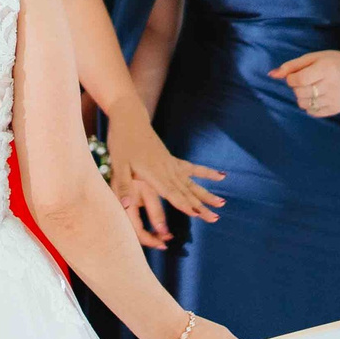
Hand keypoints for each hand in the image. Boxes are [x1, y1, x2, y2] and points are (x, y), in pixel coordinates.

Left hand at [109, 120, 224, 249]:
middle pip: (186, 192)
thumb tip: (125, 205)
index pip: (171, 192)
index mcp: (153, 173)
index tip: (197, 214)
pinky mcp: (173, 160)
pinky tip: (222, 176)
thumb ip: (123, 186)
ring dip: (207, 195)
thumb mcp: (117, 165)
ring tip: (222, 204)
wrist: (130, 120)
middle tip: (215, 218)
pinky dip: (207, 173)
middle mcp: (167, 170)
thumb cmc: (122, 143)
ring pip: (192, 184)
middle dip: (200, 206)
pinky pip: (193, 169)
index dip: (183, 204)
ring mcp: (172, 165)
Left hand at [269, 49, 339, 119]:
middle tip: (306, 81)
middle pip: (300, 93)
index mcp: (327, 68)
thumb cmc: (330, 63)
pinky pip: (311, 111)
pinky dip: (309, 105)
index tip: (295, 76)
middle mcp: (332, 85)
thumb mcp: (312, 58)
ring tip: (312, 88)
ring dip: (302, 96)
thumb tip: (271, 75)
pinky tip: (318, 95)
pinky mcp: (335, 109)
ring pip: (303, 104)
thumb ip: (290, 66)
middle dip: (296, 87)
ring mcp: (334, 99)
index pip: (299, 80)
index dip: (291, 79)